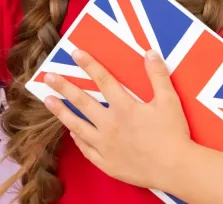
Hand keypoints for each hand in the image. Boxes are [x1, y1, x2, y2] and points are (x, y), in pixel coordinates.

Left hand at [43, 49, 192, 190]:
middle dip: (64, 87)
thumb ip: (158, 76)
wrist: (175, 169)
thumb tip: (150, 53)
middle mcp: (110, 125)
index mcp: (124, 108)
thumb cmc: (173, 134)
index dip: (89, 65)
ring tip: (48, 101)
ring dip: (62, 112)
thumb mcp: (169, 101)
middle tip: (47, 77)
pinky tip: (72, 133)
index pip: (103, 80)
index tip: (75, 53)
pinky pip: (87, 150)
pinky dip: (78, 140)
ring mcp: (105, 145)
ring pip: (77, 126)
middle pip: (82, 102)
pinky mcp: (107, 163)